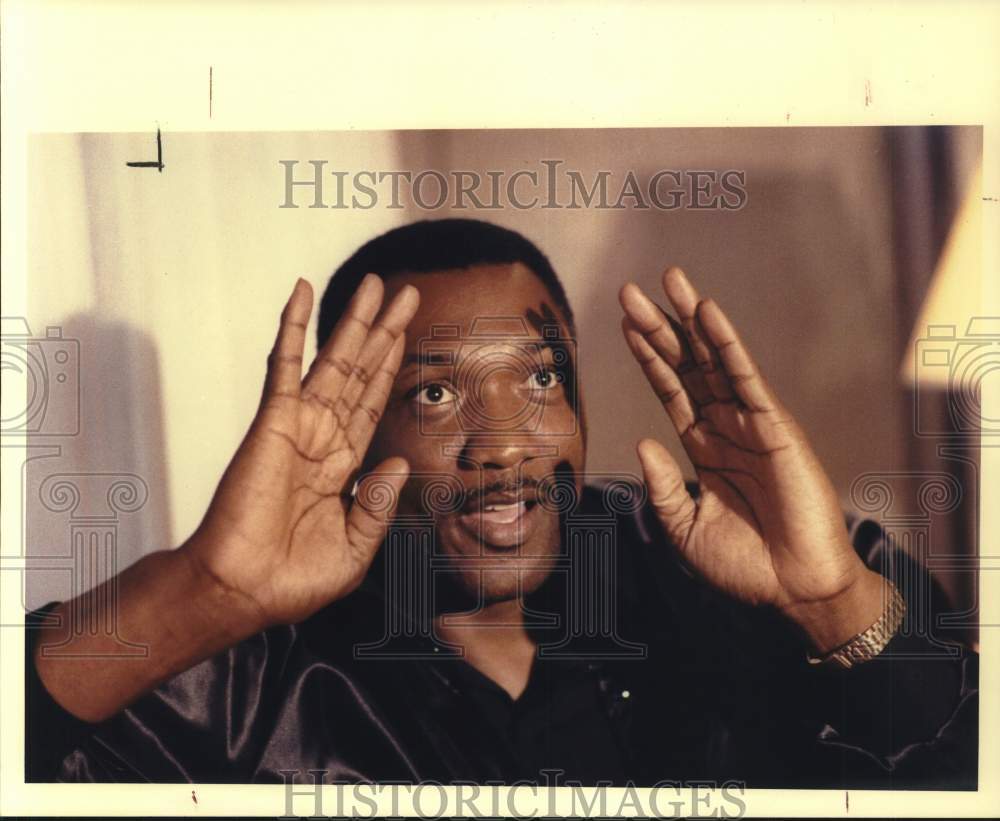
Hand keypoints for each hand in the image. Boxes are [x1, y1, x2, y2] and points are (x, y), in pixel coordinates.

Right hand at [185, 274, 419, 627]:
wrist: (243, 591)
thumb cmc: (292, 581)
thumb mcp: (355, 548)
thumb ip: (378, 504)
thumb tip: (399, 462)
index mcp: (343, 467)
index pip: (372, 404)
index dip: (389, 368)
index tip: (404, 334)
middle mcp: (323, 438)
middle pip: (361, 372)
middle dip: (384, 331)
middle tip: (406, 292)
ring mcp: (299, 426)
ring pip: (333, 360)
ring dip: (353, 320)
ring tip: (374, 284)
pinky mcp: (273, 421)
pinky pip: (285, 365)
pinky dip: (292, 328)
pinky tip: (301, 293)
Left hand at [620, 267, 885, 651]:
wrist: (791, 589)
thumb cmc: (742, 564)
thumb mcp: (683, 526)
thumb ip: (662, 485)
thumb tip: (641, 442)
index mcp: (703, 447)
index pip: (669, 390)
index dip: (648, 357)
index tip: (625, 323)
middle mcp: (724, 426)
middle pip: (685, 365)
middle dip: (659, 327)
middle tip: (631, 290)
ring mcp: (749, 423)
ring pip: (713, 360)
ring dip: (690, 320)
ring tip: (669, 281)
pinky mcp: (775, 427)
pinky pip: (746, 378)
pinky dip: (727, 344)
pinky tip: (709, 314)